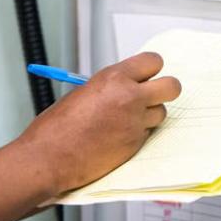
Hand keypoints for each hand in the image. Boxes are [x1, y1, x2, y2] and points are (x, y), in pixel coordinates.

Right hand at [15, 52, 181, 193]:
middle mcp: (129, 98)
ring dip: (149, 114)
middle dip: (164, 89)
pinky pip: (148, 133)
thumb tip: (126, 85)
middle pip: (171, 86)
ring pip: (161, 112)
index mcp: (114, 78)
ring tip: (127, 119)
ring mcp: (134, 123)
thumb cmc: (56, 128)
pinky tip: (118, 136)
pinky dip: (137, 133)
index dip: (150, 69)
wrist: (49, 158)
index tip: (146, 74)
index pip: (153, 61)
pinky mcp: (135, 145)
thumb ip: (110, 86)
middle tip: (152, 94)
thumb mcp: (83, 92)